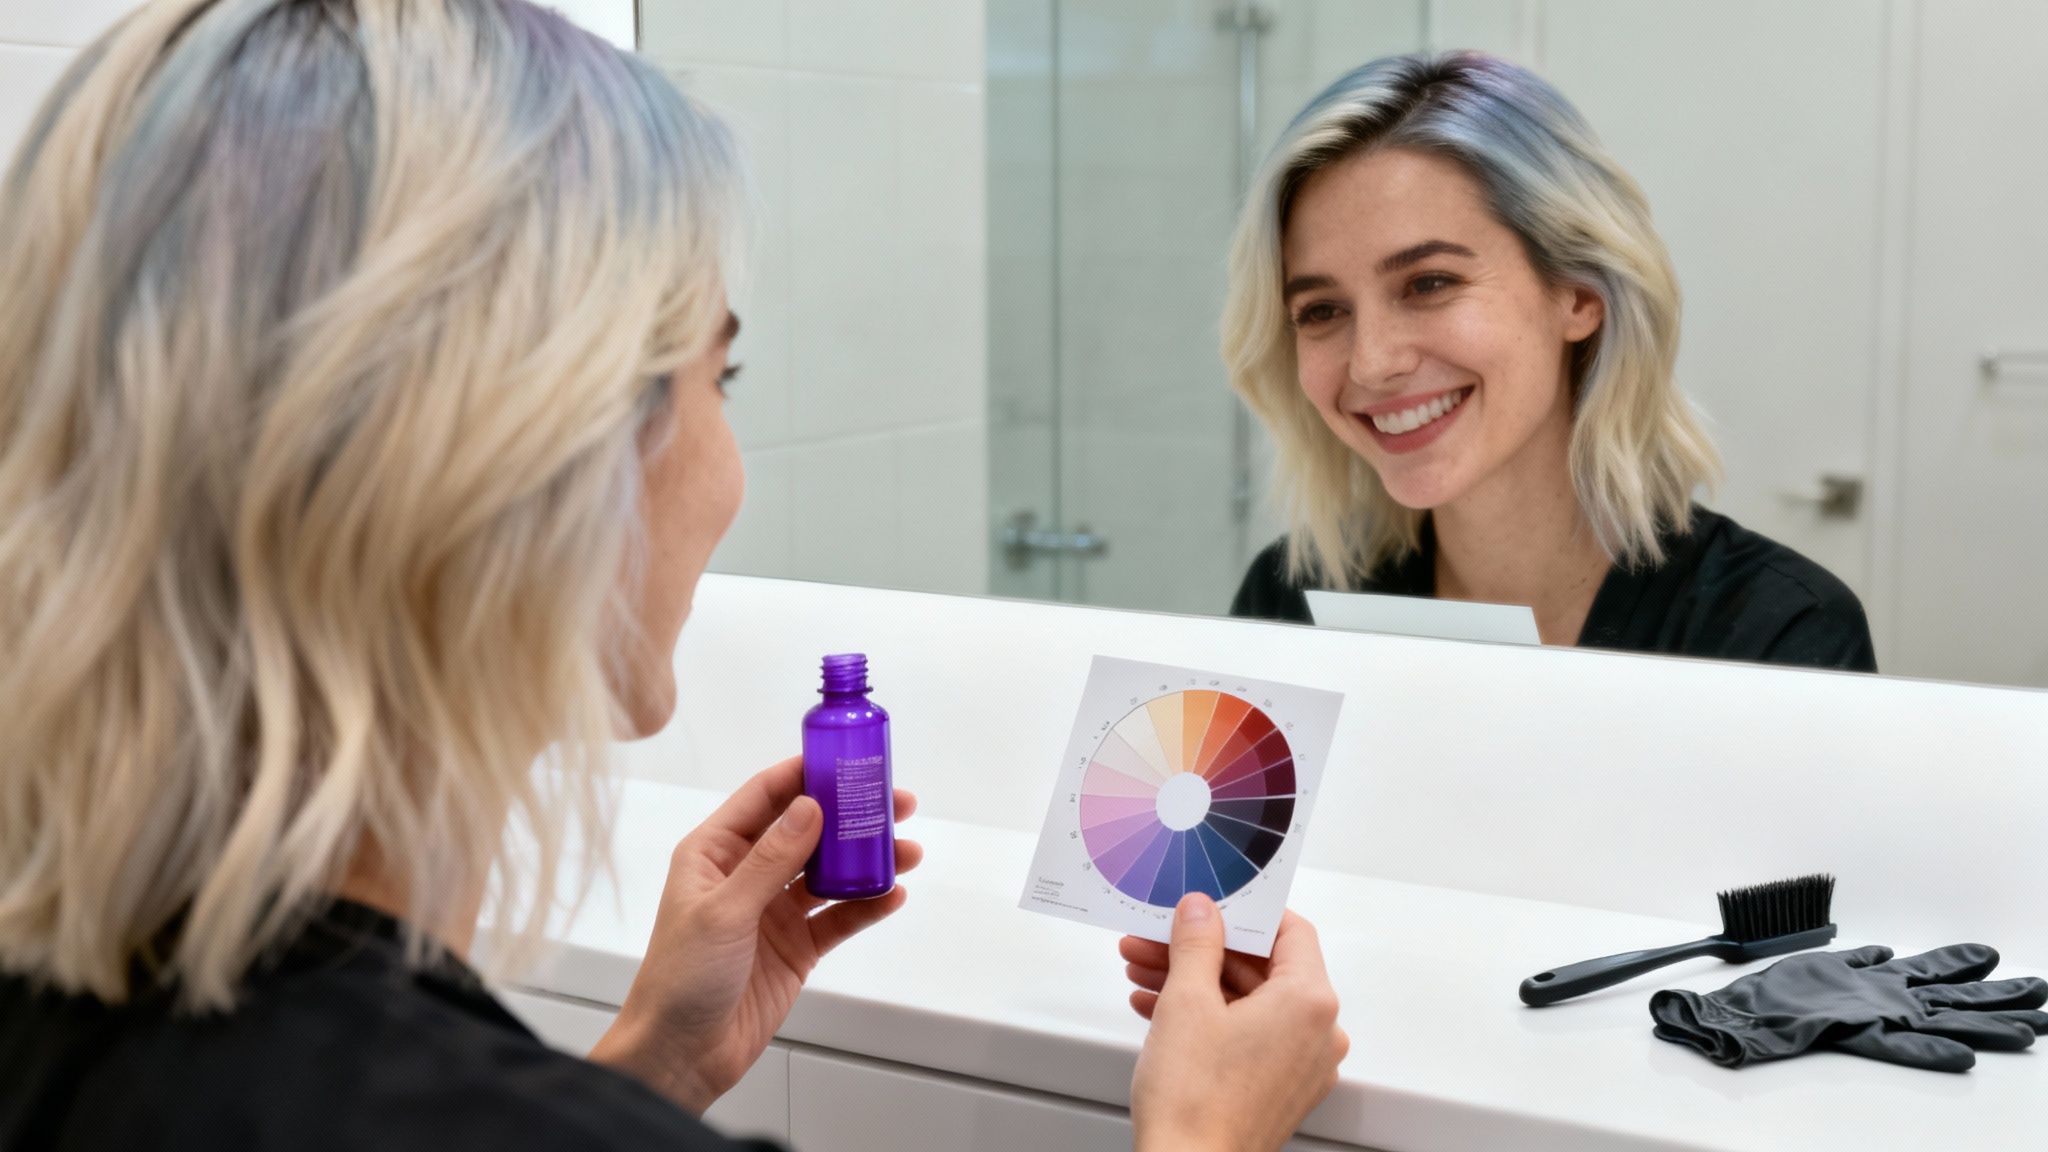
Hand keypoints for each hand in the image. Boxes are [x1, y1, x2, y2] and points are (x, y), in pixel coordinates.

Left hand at [588, 756, 921, 1112]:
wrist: (680, 1054)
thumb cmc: (679, 979)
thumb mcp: (724, 911)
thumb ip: (771, 860)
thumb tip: (809, 808)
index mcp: (714, 853)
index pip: (764, 796)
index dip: (805, 774)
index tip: (846, 758)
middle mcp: (745, 874)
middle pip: (807, 830)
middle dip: (850, 815)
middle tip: (894, 803)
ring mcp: (773, 911)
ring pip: (829, 872)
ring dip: (867, 861)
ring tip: (906, 851)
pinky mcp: (796, 947)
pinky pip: (838, 917)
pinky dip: (866, 905)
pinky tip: (891, 894)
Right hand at [1126, 898, 1347, 1151]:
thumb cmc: (1196, 1104)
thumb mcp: (1187, 1001)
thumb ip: (1197, 942)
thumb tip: (1203, 911)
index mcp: (1309, 1003)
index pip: (1290, 930)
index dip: (1244, 912)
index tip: (1210, 903)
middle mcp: (1318, 1034)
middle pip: (1262, 967)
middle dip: (1202, 949)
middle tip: (1158, 937)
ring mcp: (1300, 1065)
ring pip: (1249, 1001)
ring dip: (1196, 981)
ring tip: (1146, 970)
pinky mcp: (1277, 1087)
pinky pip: (1247, 1034)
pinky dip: (1207, 1016)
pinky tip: (1158, 1008)